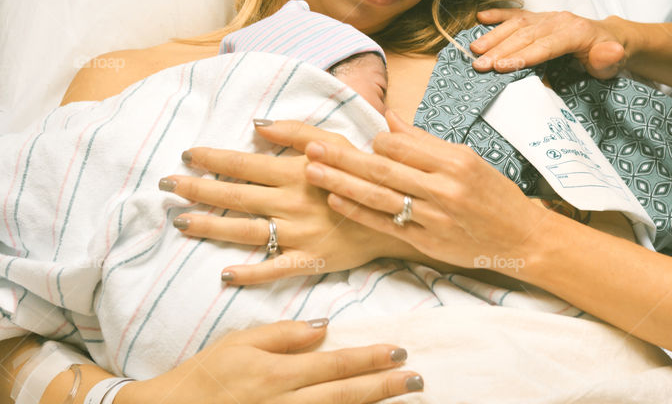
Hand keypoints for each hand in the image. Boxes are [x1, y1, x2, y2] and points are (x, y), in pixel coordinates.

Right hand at [119, 320, 421, 403]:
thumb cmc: (203, 376)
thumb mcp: (238, 343)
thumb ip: (282, 334)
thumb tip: (323, 327)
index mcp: (273, 374)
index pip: (333, 365)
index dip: (368, 359)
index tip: (398, 351)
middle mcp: (281, 403)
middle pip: (343, 395)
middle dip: (383, 386)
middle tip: (417, 378)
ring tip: (403, 397)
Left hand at [168, 121, 406, 283]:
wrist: (395, 211)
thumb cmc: (363, 173)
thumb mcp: (335, 142)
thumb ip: (297, 132)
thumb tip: (257, 125)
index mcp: (294, 172)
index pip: (242, 164)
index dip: (212, 159)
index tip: (186, 154)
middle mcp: (290, 203)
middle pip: (234, 197)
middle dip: (196, 190)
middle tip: (166, 186)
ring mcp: (298, 234)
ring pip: (244, 231)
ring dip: (209, 226)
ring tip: (181, 221)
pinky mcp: (309, 259)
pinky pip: (275, 268)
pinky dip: (250, 273)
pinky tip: (224, 274)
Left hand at [305, 111, 551, 273]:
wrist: (522, 238)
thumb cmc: (495, 195)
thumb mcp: (468, 159)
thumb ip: (426, 142)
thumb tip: (389, 118)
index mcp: (455, 161)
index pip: (401, 145)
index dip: (374, 142)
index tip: (358, 140)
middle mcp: (444, 188)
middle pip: (382, 169)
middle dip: (342, 157)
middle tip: (311, 147)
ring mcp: (435, 217)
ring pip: (378, 196)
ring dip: (341, 183)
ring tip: (312, 171)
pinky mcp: (428, 242)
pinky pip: (386, 224)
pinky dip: (359, 212)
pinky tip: (336, 201)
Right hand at [472, 9, 625, 77]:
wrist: (610, 37)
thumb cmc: (609, 54)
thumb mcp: (615, 61)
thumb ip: (609, 58)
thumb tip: (611, 51)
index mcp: (575, 32)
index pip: (545, 45)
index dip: (522, 55)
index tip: (500, 66)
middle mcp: (559, 20)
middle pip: (526, 35)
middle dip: (500, 50)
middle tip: (479, 64)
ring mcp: (548, 17)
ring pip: (517, 23)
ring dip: (494, 36)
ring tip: (474, 49)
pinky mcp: (540, 17)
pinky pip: (517, 14)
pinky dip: (498, 14)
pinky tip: (480, 18)